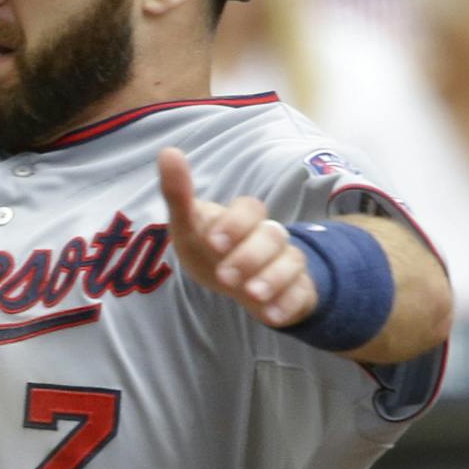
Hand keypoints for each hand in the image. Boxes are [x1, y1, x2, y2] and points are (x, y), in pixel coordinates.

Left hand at [158, 147, 316, 329]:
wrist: (241, 281)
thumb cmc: (211, 249)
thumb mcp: (190, 226)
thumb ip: (179, 194)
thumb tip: (167, 151)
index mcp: (243, 218)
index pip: (249, 209)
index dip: (235, 223)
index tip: (213, 241)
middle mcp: (268, 236)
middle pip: (273, 236)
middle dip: (250, 256)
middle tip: (225, 276)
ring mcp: (285, 262)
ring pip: (290, 263)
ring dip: (272, 278)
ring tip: (250, 295)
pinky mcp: (295, 289)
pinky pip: (301, 294)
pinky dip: (288, 304)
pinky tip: (271, 316)